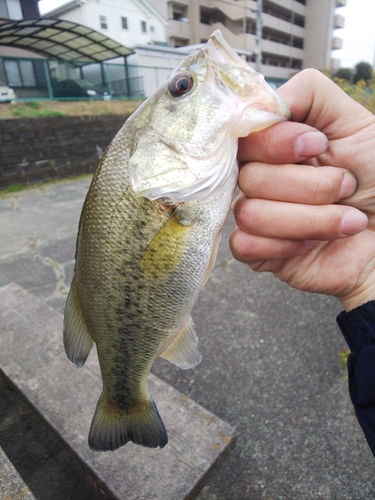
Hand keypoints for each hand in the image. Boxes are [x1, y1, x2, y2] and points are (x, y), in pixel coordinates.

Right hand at [230, 69, 374, 310]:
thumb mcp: (355, 123)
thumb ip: (308, 94)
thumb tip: (261, 102)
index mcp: (277, 146)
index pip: (244, 136)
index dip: (275, 142)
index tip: (318, 145)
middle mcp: (262, 178)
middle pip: (249, 177)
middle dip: (310, 186)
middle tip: (346, 187)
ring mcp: (258, 215)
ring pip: (250, 213)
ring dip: (311, 220)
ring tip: (346, 220)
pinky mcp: (257, 251)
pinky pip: (244, 245)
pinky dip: (284, 246)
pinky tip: (311, 245)